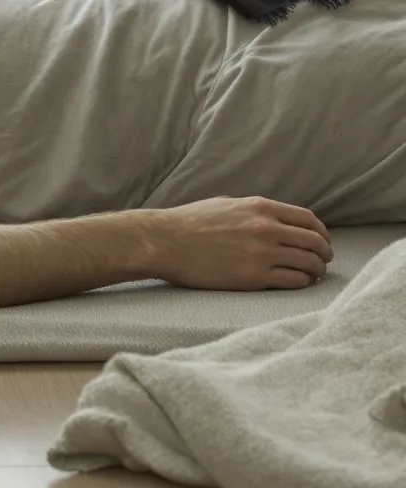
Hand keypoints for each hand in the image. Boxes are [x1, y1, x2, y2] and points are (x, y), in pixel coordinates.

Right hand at [145, 196, 331, 290]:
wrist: (164, 242)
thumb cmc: (188, 223)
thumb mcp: (224, 204)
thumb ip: (252, 210)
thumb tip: (270, 217)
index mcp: (260, 207)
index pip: (308, 220)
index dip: (321, 233)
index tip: (322, 241)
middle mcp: (266, 228)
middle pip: (314, 242)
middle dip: (324, 253)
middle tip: (324, 261)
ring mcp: (261, 253)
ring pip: (309, 263)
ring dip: (316, 270)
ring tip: (313, 275)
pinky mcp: (253, 277)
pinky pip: (293, 280)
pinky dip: (301, 282)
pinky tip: (297, 282)